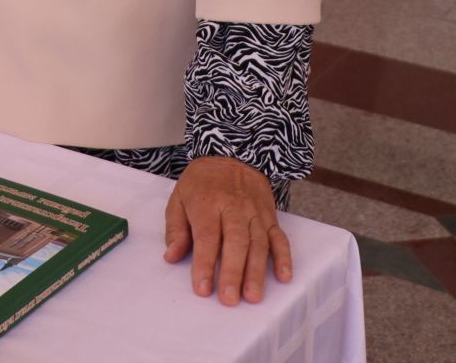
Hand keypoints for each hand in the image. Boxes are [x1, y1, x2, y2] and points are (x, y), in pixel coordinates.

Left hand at [164, 157, 291, 305]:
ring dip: (257, 271)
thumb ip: (176, 229)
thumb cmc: (202, 183)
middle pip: (236, 242)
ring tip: (253, 296)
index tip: (202, 289)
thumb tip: (171, 256)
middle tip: (230, 299)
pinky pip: (279, 238)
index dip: (205, 264)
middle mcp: (234, 208)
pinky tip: (283, 277)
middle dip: (233, 272)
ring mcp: (255, 213)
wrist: (234, 155)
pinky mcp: (270, 217)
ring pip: (258, 243)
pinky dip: (283, 257)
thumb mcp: (179, 198)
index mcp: (207, 203)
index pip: (207, 237)